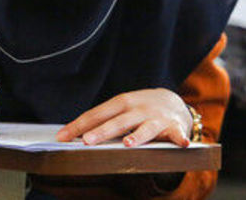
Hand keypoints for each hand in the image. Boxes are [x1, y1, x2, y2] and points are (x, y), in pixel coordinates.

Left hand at [56, 89, 192, 147]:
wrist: (173, 102)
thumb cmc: (140, 109)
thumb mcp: (121, 109)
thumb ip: (104, 120)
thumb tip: (76, 133)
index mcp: (121, 103)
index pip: (96, 114)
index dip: (79, 126)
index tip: (62, 137)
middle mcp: (137, 108)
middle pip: (118, 121)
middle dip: (102, 131)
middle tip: (87, 141)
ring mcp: (156, 117)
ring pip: (145, 128)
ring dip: (137, 136)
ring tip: (128, 144)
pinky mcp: (174, 126)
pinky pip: (177, 133)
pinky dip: (179, 138)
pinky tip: (182, 143)